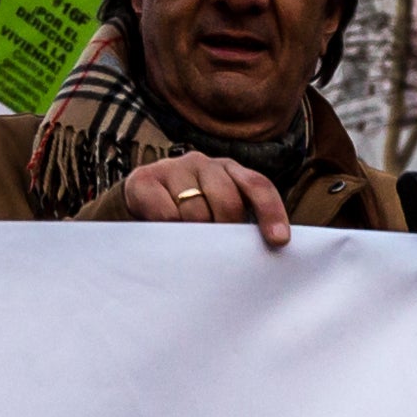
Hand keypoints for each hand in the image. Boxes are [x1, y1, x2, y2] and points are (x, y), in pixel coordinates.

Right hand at [91, 153, 293, 247]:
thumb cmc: (186, 215)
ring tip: (191, 246)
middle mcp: (203, 163)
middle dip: (226, 231)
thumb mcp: (215, 214)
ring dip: (196, 236)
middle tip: (218, 252)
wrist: (137, 202)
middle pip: (228, 200)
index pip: (258, 186)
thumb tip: (265, 253)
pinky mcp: (145, 179)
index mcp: (229, 170)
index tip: (279, 241)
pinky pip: (166, 214)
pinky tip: (168, 236)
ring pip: (196, 211)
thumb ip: (237, 224)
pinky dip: (171, 231)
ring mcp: (174, 167)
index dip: (271, 212)